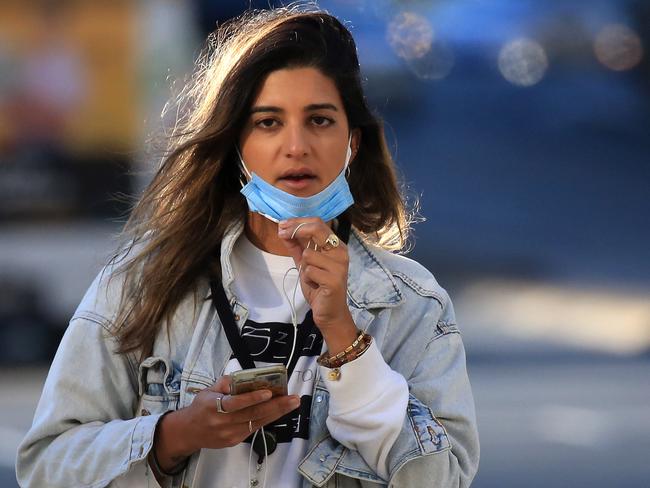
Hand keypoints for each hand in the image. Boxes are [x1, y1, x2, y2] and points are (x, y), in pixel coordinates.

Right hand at [152, 376, 299, 472]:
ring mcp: (230, 434)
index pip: (236, 403)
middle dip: (276, 406)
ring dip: (278, 413)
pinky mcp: (235, 441)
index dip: (253, 398)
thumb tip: (245, 376)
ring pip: (258, 422)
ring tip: (292, 403)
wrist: (189, 432)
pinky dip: (268, 418)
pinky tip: (279, 411)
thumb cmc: (201, 407)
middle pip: (253, 414)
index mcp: (214, 406)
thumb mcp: (208, 390)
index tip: (269, 392)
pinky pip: (254, 428)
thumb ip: (226, 383)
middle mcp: (223, 422)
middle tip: (293, 398)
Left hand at [277, 218, 357, 352]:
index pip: (318, 223)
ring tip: (311, 277)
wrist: (329, 312)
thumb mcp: (304, 264)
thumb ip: (296, 247)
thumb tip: (283, 230)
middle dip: (295, 229)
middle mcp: (340, 252)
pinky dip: (307, 278)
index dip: (298, 222)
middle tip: (281, 232)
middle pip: (316, 229)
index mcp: (335, 246)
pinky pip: (309, 270)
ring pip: (308, 254)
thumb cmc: (319, 287)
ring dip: (303, 267)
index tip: (282, 224)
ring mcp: (339, 266)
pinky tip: (315, 285)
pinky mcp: (334, 280)